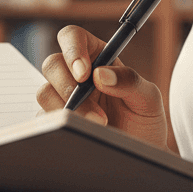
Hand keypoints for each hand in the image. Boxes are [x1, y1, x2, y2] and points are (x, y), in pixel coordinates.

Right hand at [37, 24, 167, 149]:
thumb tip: (100, 74)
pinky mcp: (56, 120)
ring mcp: (62, 97)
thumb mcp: (148, 97)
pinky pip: (44, 118)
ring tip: (99, 126)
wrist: (141, 154)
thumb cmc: (145, 120)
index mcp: (96, 56)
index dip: (72, 49)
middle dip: (69, 87)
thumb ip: (129, 80)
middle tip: (95, 111)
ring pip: (44, 92)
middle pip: (52, 64)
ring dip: (69, 110)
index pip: (73, 37)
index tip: (84, 73)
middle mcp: (75, 73)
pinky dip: (62, 126)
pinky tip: (84, 134)